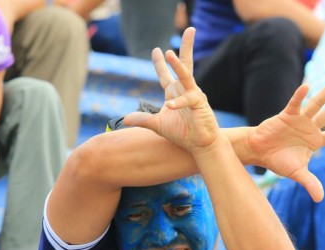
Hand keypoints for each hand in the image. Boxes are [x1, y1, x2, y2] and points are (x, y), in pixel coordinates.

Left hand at [124, 27, 219, 153]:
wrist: (200, 145)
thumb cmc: (182, 133)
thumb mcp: (157, 125)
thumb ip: (142, 119)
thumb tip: (125, 119)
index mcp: (174, 92)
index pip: (165, 74)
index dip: (160, 63)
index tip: (156, 50)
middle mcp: (184, 89)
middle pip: (184, 64)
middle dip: (187, 46)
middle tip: (191, 29)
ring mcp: (193, 94)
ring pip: (186, 75)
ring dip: (177, 64)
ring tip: (169, 53)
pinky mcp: (199, 104)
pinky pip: (188, 99)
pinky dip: (178, 102)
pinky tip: (170, 105)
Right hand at [249, 80, 324, 201]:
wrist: (259, 152)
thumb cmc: (278, 160)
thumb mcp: (296, 173)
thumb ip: (310, 183)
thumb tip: (319, 199)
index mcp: (315, 141)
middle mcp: (310, 128)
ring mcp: (299, 121)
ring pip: (315, 105)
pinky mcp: (286, 116)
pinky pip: (294, 104)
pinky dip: (300, 96)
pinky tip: (307, 87)